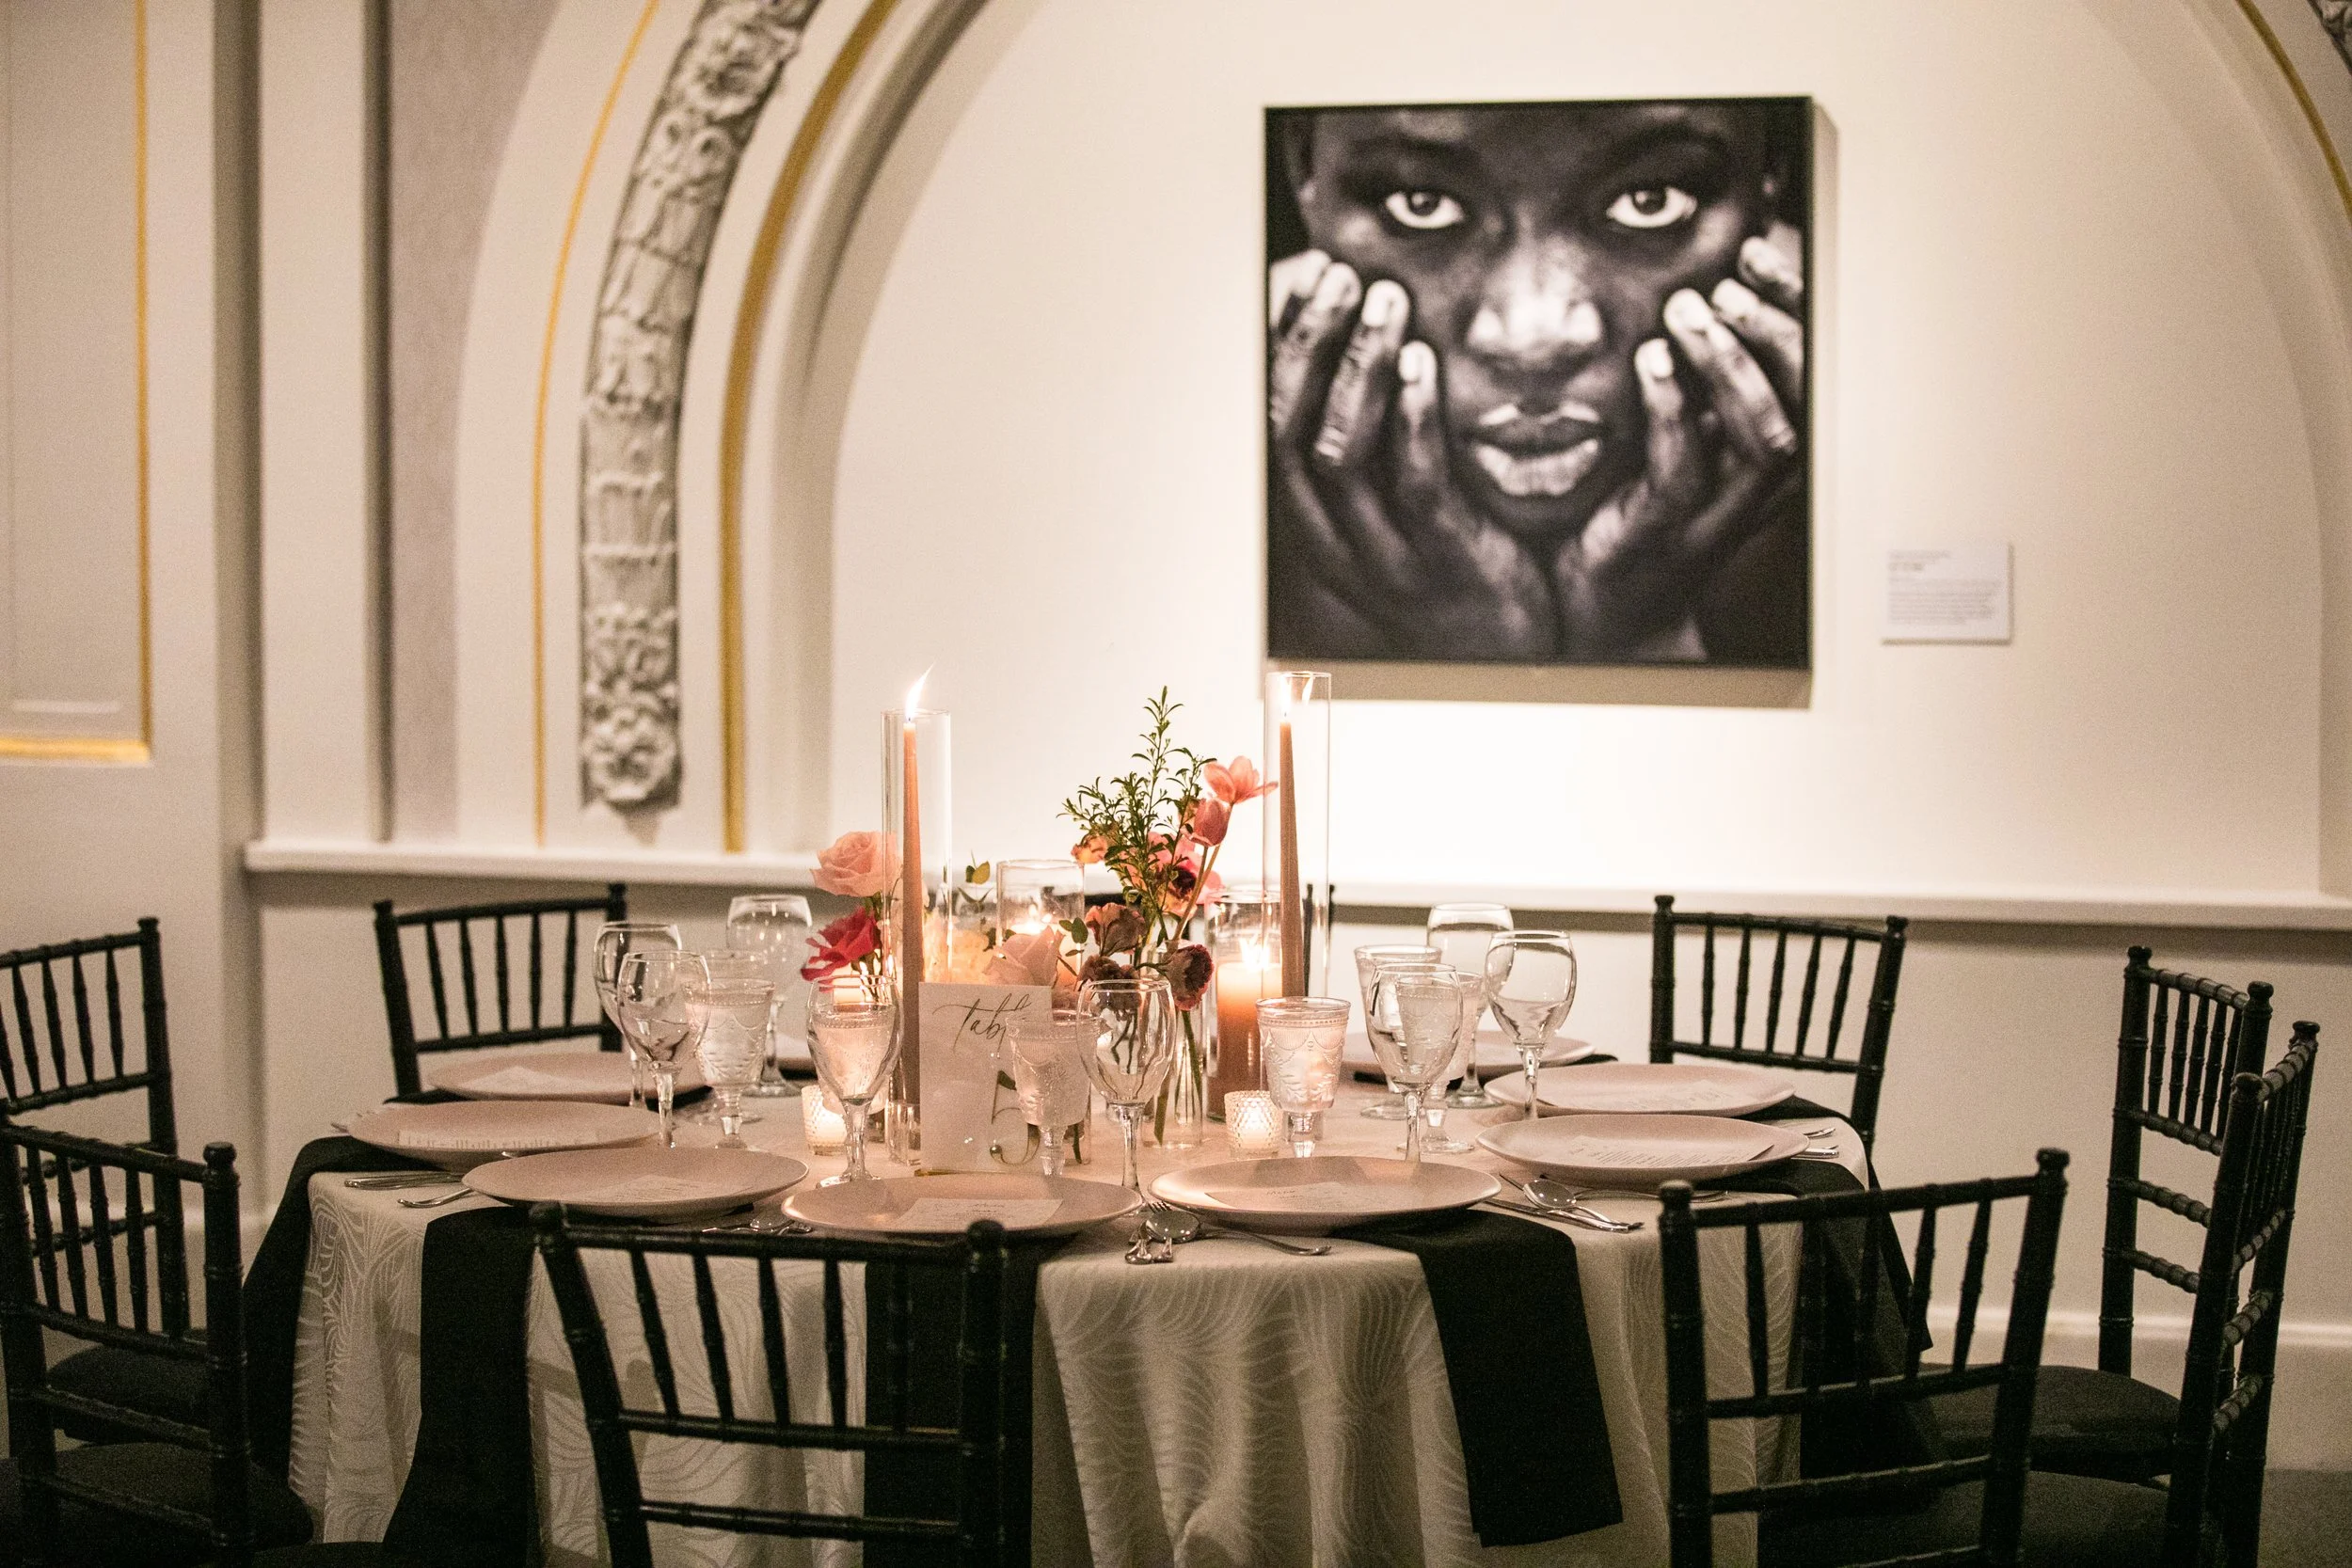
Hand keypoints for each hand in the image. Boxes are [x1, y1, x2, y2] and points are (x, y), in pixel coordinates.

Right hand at [1268, 251, 1556, 658]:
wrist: (1501, 651)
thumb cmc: (1447, 557)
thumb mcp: (1387, 504)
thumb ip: (1371, 432)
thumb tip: (1360, 329)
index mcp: (1311, 518)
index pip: (1272, 420)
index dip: (1282, 345)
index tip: (1306, 275)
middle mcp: (1332, 536)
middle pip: (1291, 429)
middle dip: (1311, 344)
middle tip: (1341, 273)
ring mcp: (1385, 551)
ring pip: (1343, 453)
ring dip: (1358, 367)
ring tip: (1385, 298)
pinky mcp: (1444, 557)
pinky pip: (1417, 481)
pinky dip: (1412, 416)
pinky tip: (1421, 362)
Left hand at [1554, 235, 1805, 656]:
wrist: (1609, 604)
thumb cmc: (1642, 505)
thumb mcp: (1683, 432)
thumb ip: (1699, 380)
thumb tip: (1697, 289)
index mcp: (1774, 450)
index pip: (1808, 366)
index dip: (1790, 305)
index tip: (1755, 252)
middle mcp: (1765, 483)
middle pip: (1805, 396)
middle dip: (1770, 331)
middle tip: (1721, 286)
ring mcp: (1721, 511)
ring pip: (1762, 435)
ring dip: (1728, 365)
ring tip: (1689, 313)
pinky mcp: (1669, 531)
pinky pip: (1684, 465)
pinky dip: (1673, 407)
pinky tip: (1653, 361)